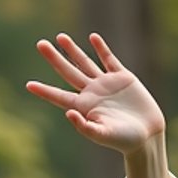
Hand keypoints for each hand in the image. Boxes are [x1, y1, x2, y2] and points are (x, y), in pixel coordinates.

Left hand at [25, 32, 165, 155]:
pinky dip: (101, 48)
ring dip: (73, 50)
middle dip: (54, 58)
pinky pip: (109, 60)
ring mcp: (106, 84)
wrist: (147, 134)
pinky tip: (92, 38)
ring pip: (85, 63)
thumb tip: (68, 113)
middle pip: (68, 72)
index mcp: (84, 108)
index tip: (29, 85)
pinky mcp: (122, 78)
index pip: (59, 97)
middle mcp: (91, 93)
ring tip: (60, 37)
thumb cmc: (124, 140)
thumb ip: (85, 127)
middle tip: (40, 44)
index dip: (44, 91)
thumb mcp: (103, 135)